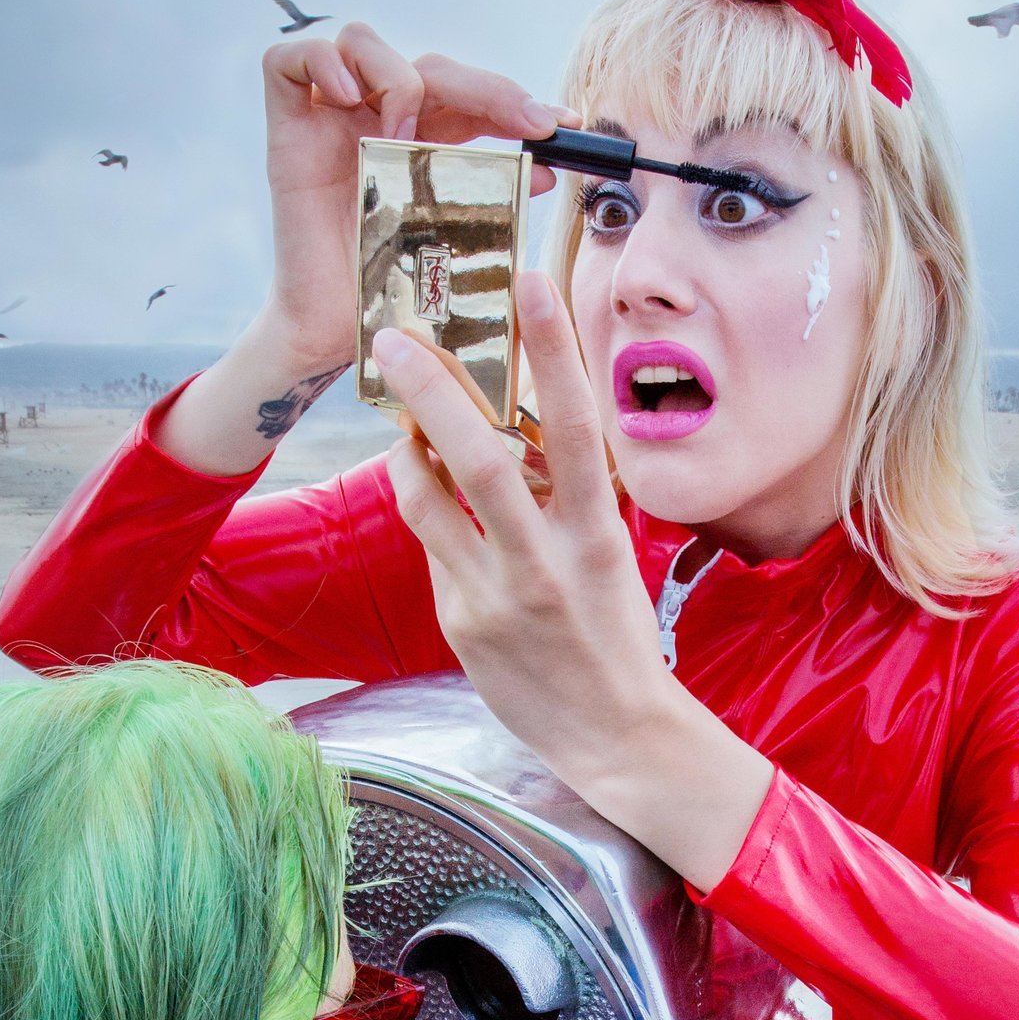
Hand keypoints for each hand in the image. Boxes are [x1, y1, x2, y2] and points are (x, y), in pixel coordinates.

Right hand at [261, 26, 575, 356]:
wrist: (335, 332)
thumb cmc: (392, 294)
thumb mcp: (456, 242)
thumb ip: (493, 201)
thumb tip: (543, 171)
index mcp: (421, 138)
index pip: (468, 95)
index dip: (513, 99)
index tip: (560, 124)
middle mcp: (376, 118)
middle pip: (428, 66)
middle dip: (484, 88)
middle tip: (524, 125)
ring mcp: (330, 119)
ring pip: (360, 42)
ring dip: (395, 75)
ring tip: (402, 132)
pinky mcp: (286, 127)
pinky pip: (288, 61)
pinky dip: (321, 62)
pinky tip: (347, 97)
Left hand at [378, 273, 773, 885]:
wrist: (613, 737)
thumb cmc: (618, 638)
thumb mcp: (611, 557)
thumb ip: (568, 498)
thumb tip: (520, 435)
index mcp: (597, 539)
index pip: (576, 430)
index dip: (555, 352)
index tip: (533, 283)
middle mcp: (543, 566)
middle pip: (477, 461)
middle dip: (433, 392)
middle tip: (400, 340)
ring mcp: (494, 599)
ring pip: (429, 502)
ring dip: (408, 449)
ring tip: (403, 416)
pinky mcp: (460, 626)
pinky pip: (434, 552)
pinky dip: (432, 519)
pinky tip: (442, 512)